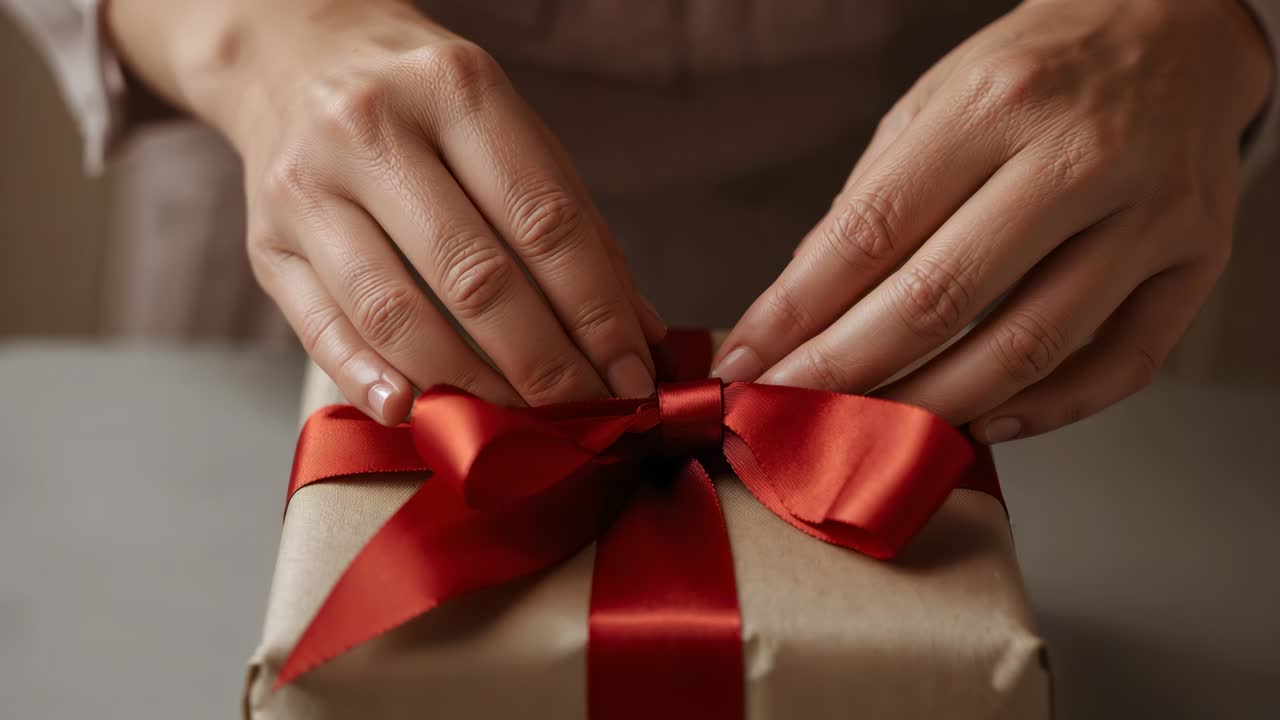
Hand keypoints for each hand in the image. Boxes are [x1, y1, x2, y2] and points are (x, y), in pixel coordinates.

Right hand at [110, 0, 663, 423]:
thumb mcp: (503, 125)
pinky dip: (372, 382)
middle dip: (544, 364)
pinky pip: (323, 329)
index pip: (545, 221)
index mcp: (454, 89)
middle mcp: (373, 129)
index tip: (631, 374)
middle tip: (588, 412)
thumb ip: (570, 220)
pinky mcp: (265, 242)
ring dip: (471, 388)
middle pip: (476, 277)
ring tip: (521, 424)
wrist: (291, 55)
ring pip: (398, 314)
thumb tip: (636, 328)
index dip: (597, 313)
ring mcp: (308, 187)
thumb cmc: (420, 101)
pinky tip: (417, 413)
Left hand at [715, 0, 1272, 441]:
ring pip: (1027, 349)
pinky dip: (1044, 413)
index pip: (871, 233)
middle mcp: (1079, 158)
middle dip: (845, 374)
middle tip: (789, 414)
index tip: (746, 364)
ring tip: (869, 436)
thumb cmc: (1039, 70)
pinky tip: (979, 424)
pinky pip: (1119, 367)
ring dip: (930, 409)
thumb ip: (871, 202)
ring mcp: (1151, 215)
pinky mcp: (1197, 262)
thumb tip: (799, 305)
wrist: (1178, 30)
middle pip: (940, 300)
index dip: (795, 313)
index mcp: (996, 105)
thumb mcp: (935, 102)